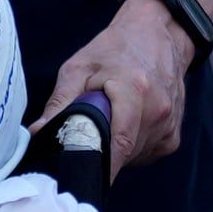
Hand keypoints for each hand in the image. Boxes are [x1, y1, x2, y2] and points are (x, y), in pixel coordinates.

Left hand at [42, 0, 195, 170]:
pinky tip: (126, 125)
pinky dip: (132, 148)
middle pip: (123, 155)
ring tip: (110, 123)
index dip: (99, 167)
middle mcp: (157, 111)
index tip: (81, 176)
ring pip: (134, 158)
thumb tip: (39, 133)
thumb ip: (59, 102)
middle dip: (102, 154)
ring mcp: (169, 125)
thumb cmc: (115, 48)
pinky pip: (146, 155)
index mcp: (134, 91)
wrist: (158, 35)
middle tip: (86, 138)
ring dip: (117, 150)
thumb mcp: (79, 67)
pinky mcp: (173, 135)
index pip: (119, 145)